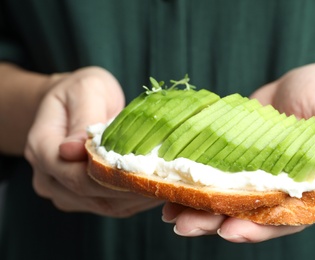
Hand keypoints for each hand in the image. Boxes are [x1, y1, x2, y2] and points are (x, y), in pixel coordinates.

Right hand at [25, 67, 162, 216]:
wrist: (72, 104)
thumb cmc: (81, 91)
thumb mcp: (85, 90)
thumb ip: (82, 117)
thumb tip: (74, 150)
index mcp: (41, 147)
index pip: (72, 173)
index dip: (109, 175)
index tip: (143, 169)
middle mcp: (48, 177)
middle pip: (89, 193)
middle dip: (129, 188)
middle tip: (164, 180)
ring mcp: (65, 192)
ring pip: (104, 205)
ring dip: (138, 197)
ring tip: (168, 185)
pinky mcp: (84, 198)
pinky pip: (112, 206)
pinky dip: (138, 200)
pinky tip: (159, 190)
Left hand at [162, 63, 314, 241]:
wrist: (306, 80)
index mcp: (301, 190)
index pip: (279, 219)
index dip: (256, 229)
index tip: (230, 231)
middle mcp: (271, 186)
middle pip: (242, 212)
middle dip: (213, 221)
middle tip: (184, 226)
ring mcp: (247, 171)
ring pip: (221, 196)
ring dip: (194, 206)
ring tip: (168, 213)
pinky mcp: (230, 154)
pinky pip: (210, 170)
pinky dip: (190, 178)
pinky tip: (167, 184)